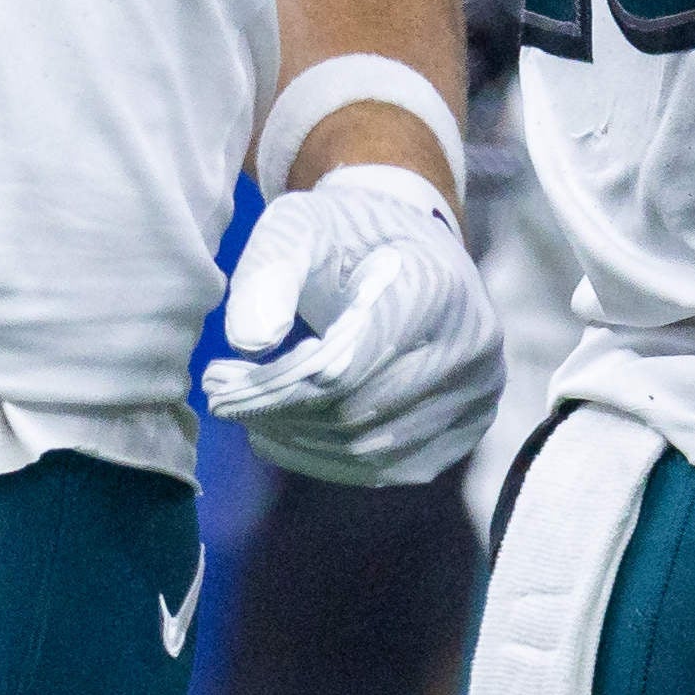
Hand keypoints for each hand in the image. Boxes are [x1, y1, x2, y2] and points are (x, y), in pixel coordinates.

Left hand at [202, 167, 500, 488]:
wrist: (411, 248)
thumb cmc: (345, 235)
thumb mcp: (298, 227)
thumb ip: (268, 273)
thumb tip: (249, 342)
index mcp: (436, 289)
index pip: (342, 367)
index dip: (271, 387)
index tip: (215, 382)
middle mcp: (473, 346)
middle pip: (353, 412)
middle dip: (276, 413)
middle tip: (223, 397)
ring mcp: (479, 393)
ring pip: (366, 448)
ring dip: (296, 438)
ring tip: (254, 409)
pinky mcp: (468, 428)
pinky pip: (385, 468)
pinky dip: (325, 458)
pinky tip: (290, 431)